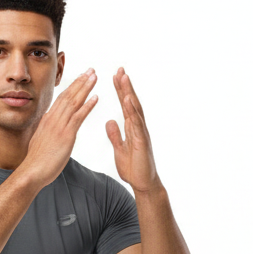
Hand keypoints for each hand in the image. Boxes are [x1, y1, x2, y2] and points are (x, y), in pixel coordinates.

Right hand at [20, 69, 98, 187]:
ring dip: (85, 88)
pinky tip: (95, 97)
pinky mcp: (66, 135)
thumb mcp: (39, 141)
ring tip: (94, 77)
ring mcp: (59, 126)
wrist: (32, 171)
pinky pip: (78, 117)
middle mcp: (53, 119)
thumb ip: (46, 132)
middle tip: (91, 70)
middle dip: (80, 81)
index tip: (80, 78)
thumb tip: (47, 129)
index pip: (61, 99)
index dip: (72, 87)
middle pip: (68, 95)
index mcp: (47, 120)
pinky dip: (87, 106)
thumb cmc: (36, 161)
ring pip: (74, 102)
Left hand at [105, 68, 160, 192]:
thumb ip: (115, 135)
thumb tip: (110, 122)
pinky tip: (127, 101)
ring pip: (135, 109)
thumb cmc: (134, 168)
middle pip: (131, 102)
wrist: (143, 184)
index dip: (120, 90)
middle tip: (120, 69)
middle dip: (125, 86)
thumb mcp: (119, 149)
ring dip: (129, 93)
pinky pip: (136, 124)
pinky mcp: (142, 142)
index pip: (125, 105)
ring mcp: (141, 133)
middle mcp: (138, 127)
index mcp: (132, 128)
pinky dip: (132, 111)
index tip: (114, 76)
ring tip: (124, 77)